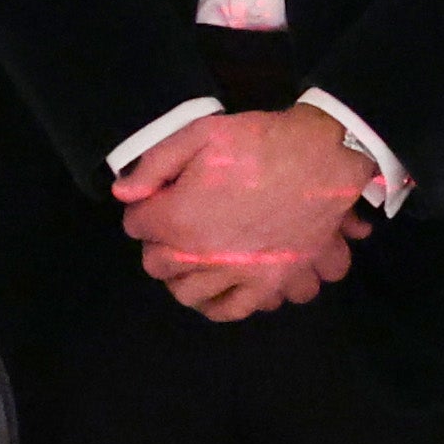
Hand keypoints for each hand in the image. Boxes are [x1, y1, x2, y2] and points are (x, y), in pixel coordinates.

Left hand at [119, 108, 373, 321]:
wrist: (320, 158)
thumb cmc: (259, 142)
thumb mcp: (199, 133)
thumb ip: (155, 165)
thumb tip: (123, 194)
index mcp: (179, 218)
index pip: (136, 224)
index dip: (144, 208)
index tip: (156, 199)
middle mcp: (201, 255)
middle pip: (157, 265)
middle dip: (158, 244)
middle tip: (172, 227)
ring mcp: (235, 274)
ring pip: (188, 293)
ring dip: (181, 277)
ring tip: (190, 259)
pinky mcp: (267, 284)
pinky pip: (232, 309)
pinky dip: (218, 304)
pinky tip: (216, 289)